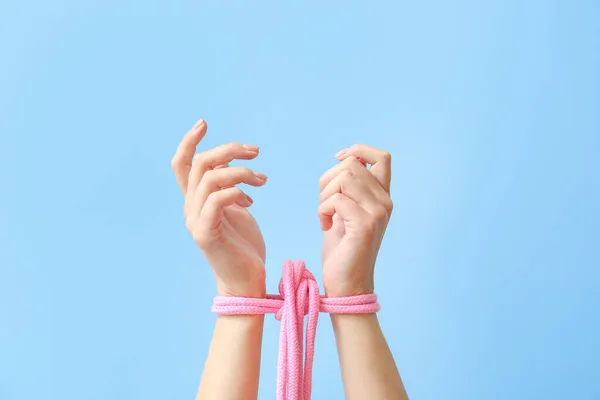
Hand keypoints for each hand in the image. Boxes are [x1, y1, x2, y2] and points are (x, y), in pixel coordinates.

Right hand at [171, 119, 267, 297]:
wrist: (247, 280)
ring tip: (262, 180)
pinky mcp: (205, 234)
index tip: (204, 122)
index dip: (189, 141)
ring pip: (209, 179)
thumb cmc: (244, 245)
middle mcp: (190, 208)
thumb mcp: (238, 208)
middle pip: (199, 164)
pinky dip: (235, 191)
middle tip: (256, 152)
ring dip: (241, 172)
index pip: (182, 164)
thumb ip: (230, 187)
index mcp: (196, 200)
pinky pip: (216, 200)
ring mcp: (195, 221)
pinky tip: (251, 200)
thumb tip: (234, 164)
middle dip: (229, 151)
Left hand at [319, 144, 392, 296]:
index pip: (382, 157)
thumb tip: (343, 161)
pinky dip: (322, 210)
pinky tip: (324, 226)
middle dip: (328, 179)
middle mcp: (385, 202)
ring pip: (344, 178)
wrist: (347, 284)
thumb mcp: (346, 211)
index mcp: (382, 197)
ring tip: (325, 215)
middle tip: (325, 204)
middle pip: (352, 165)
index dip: (358, 151)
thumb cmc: (342, 249)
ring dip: (324, 195)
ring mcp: (377, 212)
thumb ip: (349, 189)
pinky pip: (336, 199)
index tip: (338, 160)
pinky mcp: (365, 225)